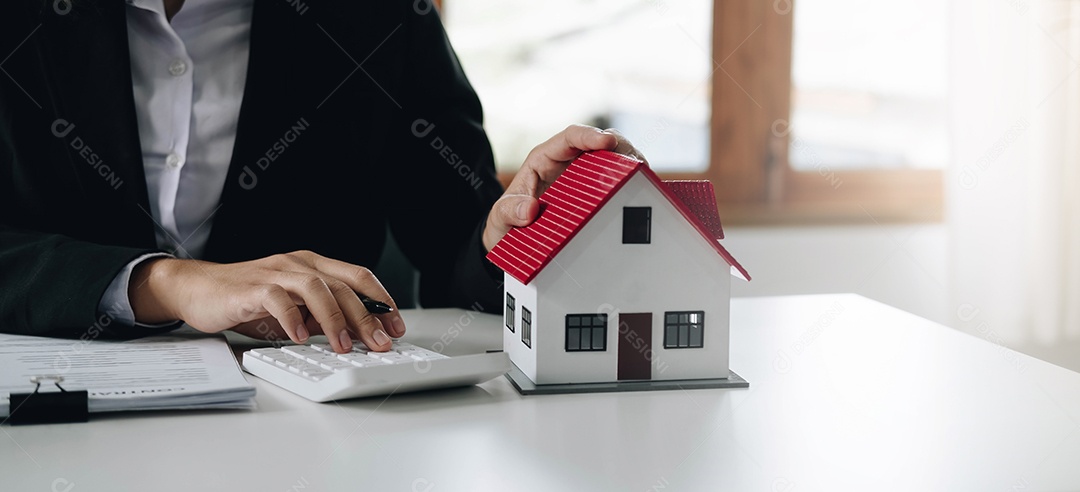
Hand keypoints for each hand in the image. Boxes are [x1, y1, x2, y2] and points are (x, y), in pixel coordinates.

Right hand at [129, 251, 403, 352]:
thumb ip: (320, 317)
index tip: (396, 326)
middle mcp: (298, 264)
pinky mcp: (252, 288)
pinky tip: (300, 338)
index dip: (381, 301)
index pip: (358, 277)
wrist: (197, 289)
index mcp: (313, 265)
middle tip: (380, 343)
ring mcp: (275, 273)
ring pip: (316, 288)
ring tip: (343, 345)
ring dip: (334, 318)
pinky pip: (277, 300)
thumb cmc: (246, 299)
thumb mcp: (293, 309)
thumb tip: (354, 336)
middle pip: (344, 286)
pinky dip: (292, 319)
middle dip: (367, 316)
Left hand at [482, 124, 646, 250]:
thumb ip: (510, 211)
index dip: (591, 135)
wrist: (512, 239)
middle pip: (601, 144)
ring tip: (644, 180)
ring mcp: (586, 178)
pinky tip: (642, 195)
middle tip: (637, 164)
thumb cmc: (506, 221)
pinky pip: (618, 184)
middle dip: (621, 149)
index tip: (608, 142)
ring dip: (631, 167)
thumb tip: (530, 209)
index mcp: (545, 159)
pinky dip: (631, 186)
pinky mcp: (597, 194)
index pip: (571, 137)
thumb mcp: (500, 217)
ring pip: (615, 162)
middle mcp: (569, 163)